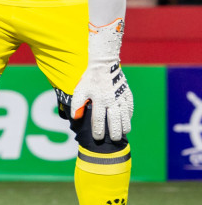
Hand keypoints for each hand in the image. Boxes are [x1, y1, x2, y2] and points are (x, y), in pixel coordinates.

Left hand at [71, 20, 132, 141]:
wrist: (104, 65)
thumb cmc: (89, 79)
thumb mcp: (79, 90)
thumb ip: (77, 104)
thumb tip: (76, 117)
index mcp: (99, 100)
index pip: (98, 120)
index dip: (98, 130)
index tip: (97, 138)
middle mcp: (111, 100)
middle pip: (114, 121)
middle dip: (114, 132)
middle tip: (113, 140)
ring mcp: (121, 98)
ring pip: (124, 116)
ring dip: (124, 126)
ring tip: (122, 134)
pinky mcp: (127, 95)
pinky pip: (129, 108)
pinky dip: (128, 116)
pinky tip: (126, 122)